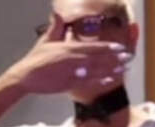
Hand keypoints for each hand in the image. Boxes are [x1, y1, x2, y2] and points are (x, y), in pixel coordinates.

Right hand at [3, 13, 132, 93]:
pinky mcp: (70, 84)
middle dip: (115, 58)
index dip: (108, 48)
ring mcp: (73, 73)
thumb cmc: (35, 59)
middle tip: (128, 58)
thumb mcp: (46, 39)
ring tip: (124, 69)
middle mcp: (74, 59)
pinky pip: (89, 83)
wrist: (26, 76)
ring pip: (97, 71)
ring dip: (112, 69)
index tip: (120, 47)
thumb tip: (58, 14)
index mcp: (70, 48)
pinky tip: (110, 80)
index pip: (94, 47)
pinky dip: (100, 81)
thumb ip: (56, 27)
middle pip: (99, 58)